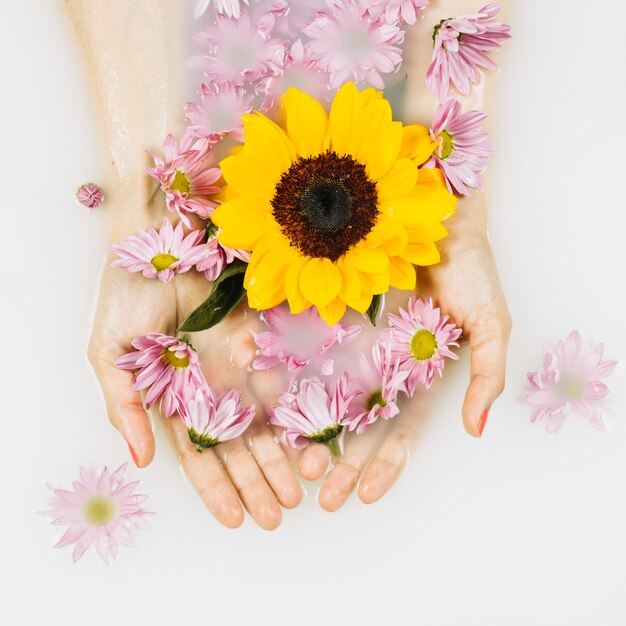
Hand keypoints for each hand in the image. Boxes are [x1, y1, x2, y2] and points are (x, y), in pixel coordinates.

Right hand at [88, 205, 300, 529]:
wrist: (160, 238)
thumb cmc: (126, 295)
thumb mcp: (110, 357)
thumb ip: (125, 408)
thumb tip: (139, 461)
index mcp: (172, 399)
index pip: (196, 454)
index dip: (214, 488)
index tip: (233, 519)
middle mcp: (207, 389)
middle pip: (235, 447)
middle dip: (255, 483)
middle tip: (278, 516)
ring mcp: (234, 366)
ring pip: (262, 421)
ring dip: (279, 458)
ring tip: (301, 491)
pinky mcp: (257, 341)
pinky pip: (279, 381)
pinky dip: (293, 412)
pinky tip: (310, 440)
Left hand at [292, 192, 511, 509]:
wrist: (438, 217)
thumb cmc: (471, 271)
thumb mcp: (491, 326)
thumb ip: (487, 376)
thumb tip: (475, 428)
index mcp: (419, 378)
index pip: (400, 432)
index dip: (384, 464)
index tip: (363, 494)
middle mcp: (384, 368)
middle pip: (360, 426)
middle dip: (342, 462)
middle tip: (318, 494)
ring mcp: (357, 344)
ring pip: (330, 398)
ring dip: (314, 434)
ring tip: (295, 463)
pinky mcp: (332, 318)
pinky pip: (310, 354)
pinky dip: (294, 383)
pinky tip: (276, 410)